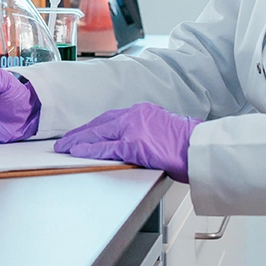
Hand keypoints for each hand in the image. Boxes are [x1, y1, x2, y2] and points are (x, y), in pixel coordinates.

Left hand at [54, 104, 198, 181]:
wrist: (201, 148)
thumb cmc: (188, 145)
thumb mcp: (163, 132)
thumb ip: (144, 134)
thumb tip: (130, 145)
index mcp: (143, 112)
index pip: (111, 118)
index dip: (94, 127)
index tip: (83, 132)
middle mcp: (136, 115)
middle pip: (100, 123)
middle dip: (81, 133)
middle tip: (66, 140)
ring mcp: (134, 129)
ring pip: (99, 133)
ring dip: (79, 141)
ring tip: (65, 147)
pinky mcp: (134, 145)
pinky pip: (105, 148)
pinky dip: (89, 151)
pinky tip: (78, 153)